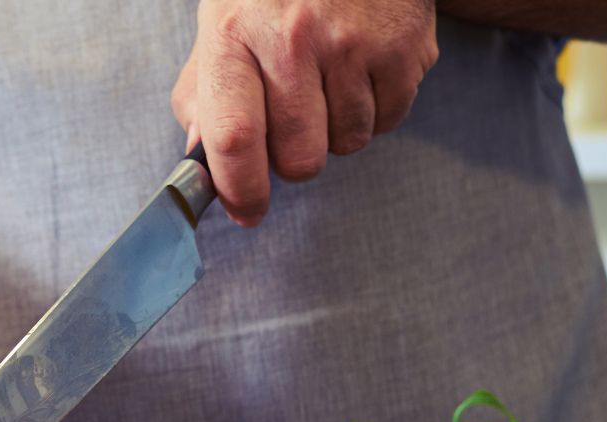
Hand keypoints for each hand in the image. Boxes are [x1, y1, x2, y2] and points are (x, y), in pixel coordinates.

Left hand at [172, 0, 438, 226]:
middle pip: (298, 157)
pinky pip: (389, 121)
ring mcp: (352, 43)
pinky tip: (362, 68)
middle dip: (294, 158)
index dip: (241, 189)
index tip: (248, 211)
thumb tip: (203, 163)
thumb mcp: (222, 25)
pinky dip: (376, 109)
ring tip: (329, 79)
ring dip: (336, 130)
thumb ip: (203, 95)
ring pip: (346, 144)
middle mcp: (292, 39)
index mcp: (234, 35)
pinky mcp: (403, 46)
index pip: (234, 138)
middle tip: (293, 121)